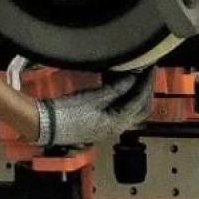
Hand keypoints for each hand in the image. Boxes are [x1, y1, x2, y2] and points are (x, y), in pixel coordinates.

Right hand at [36, 70, 154, 146]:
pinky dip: (124, 100)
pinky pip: (120, 112)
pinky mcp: (100, 125)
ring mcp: (108, 128)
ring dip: (135, 97)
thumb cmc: (70, 112)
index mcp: (117, 124)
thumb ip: (116, 89)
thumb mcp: (94, 97)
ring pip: (130, 113)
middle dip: (146, 93)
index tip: (151, 69)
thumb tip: (133, 78)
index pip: (139, 103)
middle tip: (148, 75)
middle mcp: (117, 129)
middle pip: (140, 111)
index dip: (146, 85)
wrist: (47, 124)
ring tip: (137, 79)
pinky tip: (121, 88)